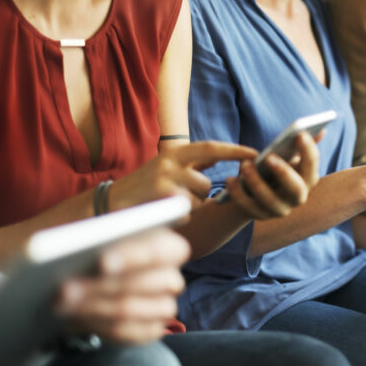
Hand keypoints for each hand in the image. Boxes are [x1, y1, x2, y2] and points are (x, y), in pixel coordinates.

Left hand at [55, 228, 189, 343]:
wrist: (105, 281)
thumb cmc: (106, 253)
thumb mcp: (106, 240)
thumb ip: (100, 242)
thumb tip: (79, 253)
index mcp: (169, 248)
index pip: (160, 251)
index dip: (133, 256)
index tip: (103, 262)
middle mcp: (171, 279)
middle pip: (143, 284)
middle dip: (102, 286)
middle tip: (66, 288)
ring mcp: (164, 307)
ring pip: (129, 310)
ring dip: (91, 308)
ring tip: (63, 304)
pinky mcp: (150, 330)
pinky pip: (124, 333)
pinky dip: (94, 325)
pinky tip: (73, 319)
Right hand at [110, 141, 260, 209]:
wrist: (109, 204)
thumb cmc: (144, 188)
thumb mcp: (167, 167)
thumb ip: (192, 163)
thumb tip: (221, 155)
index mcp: (174, 152)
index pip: (211, 147)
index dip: (235, 150)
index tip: (256, 153)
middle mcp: (170, 162)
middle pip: (206, 184)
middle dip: (199, 196)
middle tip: (179, 198)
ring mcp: (165, 180)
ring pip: (197, 201)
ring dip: (187, 208)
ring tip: (165, 205)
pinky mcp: (161, 198)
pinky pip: (185, 213)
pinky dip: (177, 218)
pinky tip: (160, 213)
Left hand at [223, 132, 319, 218]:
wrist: (258, 190)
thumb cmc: (276, 167)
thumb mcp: (289, 156)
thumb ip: (302, 145)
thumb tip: (321, 130)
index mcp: (308, 180)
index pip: (313, 167)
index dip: (309, 151)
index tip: (299, 134)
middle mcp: (297, 198)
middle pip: (296, 189)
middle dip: (283, 172)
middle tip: (268, 156)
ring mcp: (279, 209)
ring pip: (270, 200)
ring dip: (256, 183)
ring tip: (244, 165)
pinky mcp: (260, 216)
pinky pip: (249, 207)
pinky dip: (238, 194)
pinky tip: (230, 180)